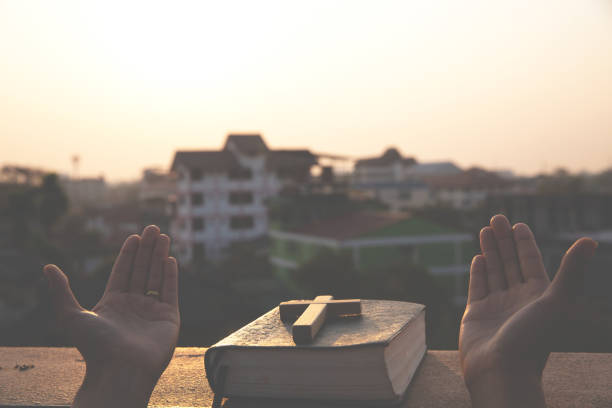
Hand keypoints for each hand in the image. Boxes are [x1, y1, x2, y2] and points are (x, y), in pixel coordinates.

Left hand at [43, 225, 179, 407]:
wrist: (120, 370)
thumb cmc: (95, 346)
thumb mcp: (70, 315)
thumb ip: (61, 290)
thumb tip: (48, 267)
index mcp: (112, 304)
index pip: (123, 272)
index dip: (128, 254)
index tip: (133, 237)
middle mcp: (133, 306)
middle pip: (141, 270)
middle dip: (147, 249)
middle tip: (152, 228)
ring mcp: (152, 311)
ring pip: (156, 277)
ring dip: (160, 256)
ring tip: (163, 236)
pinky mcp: (169, 317)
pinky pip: (170, 291)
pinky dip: (170, 275)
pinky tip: (170, 259)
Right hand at [459, 215, 596, 407]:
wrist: (501, 371)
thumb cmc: (531, 339)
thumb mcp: (557, 302)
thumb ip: (571, 271)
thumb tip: (590, 241)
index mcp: (539, 295)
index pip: (531, 262)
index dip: (524, 243)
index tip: (518, 224)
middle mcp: (518, 299)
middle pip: (510, 263)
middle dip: (504, 240)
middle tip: (495, 218)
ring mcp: (496, 306)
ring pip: (494, 271)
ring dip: (490, 250)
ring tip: (484, 229)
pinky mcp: (476, 314)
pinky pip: (478, 286)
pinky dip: (478, 271)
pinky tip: (478, 257)